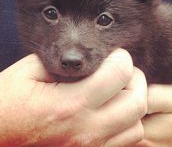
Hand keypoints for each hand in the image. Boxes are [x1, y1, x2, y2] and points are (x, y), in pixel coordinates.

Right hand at [0, 49, 146, 146]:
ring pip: (136, 125)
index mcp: (69, 103)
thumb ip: (64, 61)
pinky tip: (112, 111)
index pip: (119, 73)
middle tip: (120, 71)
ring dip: (133, 103)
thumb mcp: (29, 72)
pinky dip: (127, 123)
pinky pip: (127, 141)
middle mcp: (85, 130)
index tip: (113, 55)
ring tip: (118, 92)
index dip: (121, 57)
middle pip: (137, 102)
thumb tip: (92, 57)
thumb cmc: (7, 105)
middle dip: (134, 79)